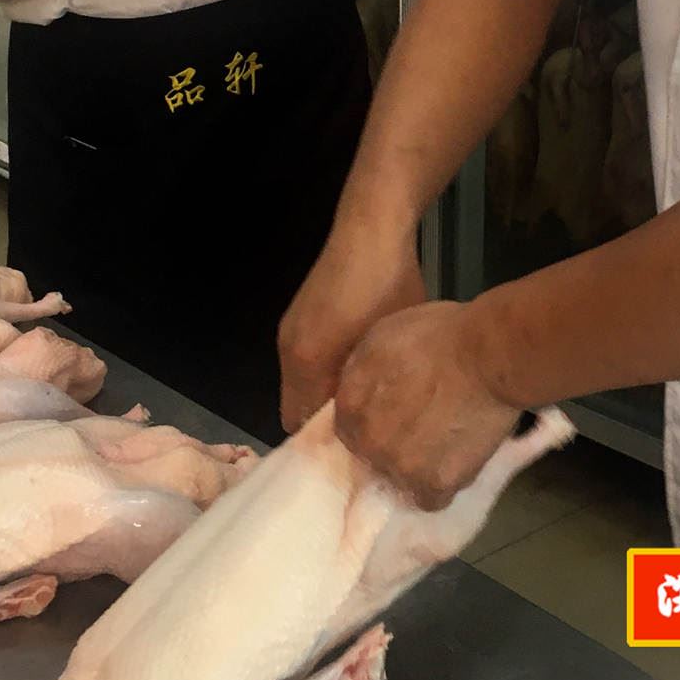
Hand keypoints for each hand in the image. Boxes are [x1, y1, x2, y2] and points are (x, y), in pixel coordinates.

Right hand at [278, 222, 425, 433]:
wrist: (372, 227)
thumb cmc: (389, 285)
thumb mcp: (389, 343)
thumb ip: (373, 386)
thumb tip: (374, 421)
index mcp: (307, 361)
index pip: (299, 425)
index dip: (325, 444)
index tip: (357, 452)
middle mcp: (290, 349)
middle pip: (296, 405)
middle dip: (325, 423)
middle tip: (365, 434)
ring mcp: (291, 330)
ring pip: (302, 382)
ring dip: (326, 394)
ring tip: (366, 402)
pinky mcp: (301, 315)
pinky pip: (305, 359)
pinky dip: (325, 371)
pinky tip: (359, 367)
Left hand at [333, 300, 519, 510]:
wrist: (489, 355)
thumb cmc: (440, 335)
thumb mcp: (383, 335)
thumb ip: (361, 370)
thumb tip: (357, 388)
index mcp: (350, 405)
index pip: (350, 426)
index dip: (374, 418)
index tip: (397, 411)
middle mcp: (368, 441)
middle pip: (373, 454)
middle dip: (392, 443)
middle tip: (423, 424)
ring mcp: (400, 466)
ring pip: (400, 478)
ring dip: (417, 465)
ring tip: (444, 440)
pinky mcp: (435, 485)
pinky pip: (430, 497)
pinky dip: (442, 483)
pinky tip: (456, 460)